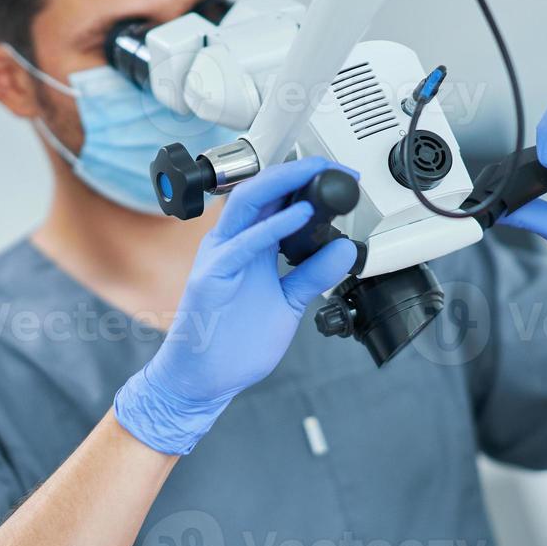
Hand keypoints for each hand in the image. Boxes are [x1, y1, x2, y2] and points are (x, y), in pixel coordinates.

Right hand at [114, 157, 358, 454]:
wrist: (202, 379)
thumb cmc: (233, 342)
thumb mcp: (287, 303)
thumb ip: (312, 275)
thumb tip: (344, 250)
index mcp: (247, 247)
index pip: (273, 201)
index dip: (304, 182)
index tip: (339, 178)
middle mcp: (231, 245)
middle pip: (260, 190)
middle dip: (296, 171)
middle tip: (332, 166)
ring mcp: (219, 258)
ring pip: (246, 203)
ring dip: (283, 183)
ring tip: (315, 174)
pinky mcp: (212, 278)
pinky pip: (243, 245)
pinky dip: (272, 227)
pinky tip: (299, 216)